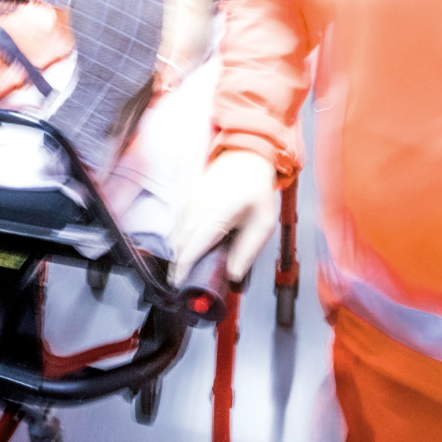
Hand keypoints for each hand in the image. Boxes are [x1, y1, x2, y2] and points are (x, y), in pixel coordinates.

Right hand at [169, 149, 278, 283]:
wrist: (247, 157)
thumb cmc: (256, 189)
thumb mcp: (263, 223)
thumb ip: (248, 251)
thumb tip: (233, 274)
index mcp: (217, 214)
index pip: (192, 246)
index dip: (182, 268)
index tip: (178, 284)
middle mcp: (199, 207)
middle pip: (181, 242)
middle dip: (179, 264)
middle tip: (182, 283)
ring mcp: (191, 201)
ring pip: (178, 233)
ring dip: (179, 252)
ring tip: (184, 270)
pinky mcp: (188, 198)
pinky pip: (180, 223)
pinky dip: (181, 238)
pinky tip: (187, 248)